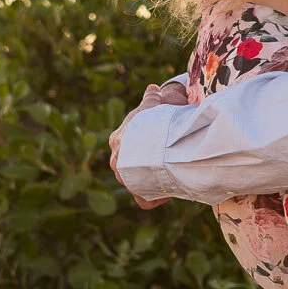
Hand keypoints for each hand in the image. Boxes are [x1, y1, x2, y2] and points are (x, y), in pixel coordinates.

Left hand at [109, 81, 187, 209]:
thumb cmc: (154, 122)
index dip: (142, 141)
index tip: (158, 141)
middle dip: (145, 163)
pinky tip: (168, 192)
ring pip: (137, 181)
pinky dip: (156, 197)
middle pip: (130, 164)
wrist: (154, 145)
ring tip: (169, 175)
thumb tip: (152, 89)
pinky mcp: (139, 193)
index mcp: (118, 140)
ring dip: (151, 180)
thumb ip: (151, 99)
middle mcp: (118, 161)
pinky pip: (146, 199)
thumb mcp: (152, 106)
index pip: (126, 142)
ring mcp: (126, 179)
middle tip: (164, 159)